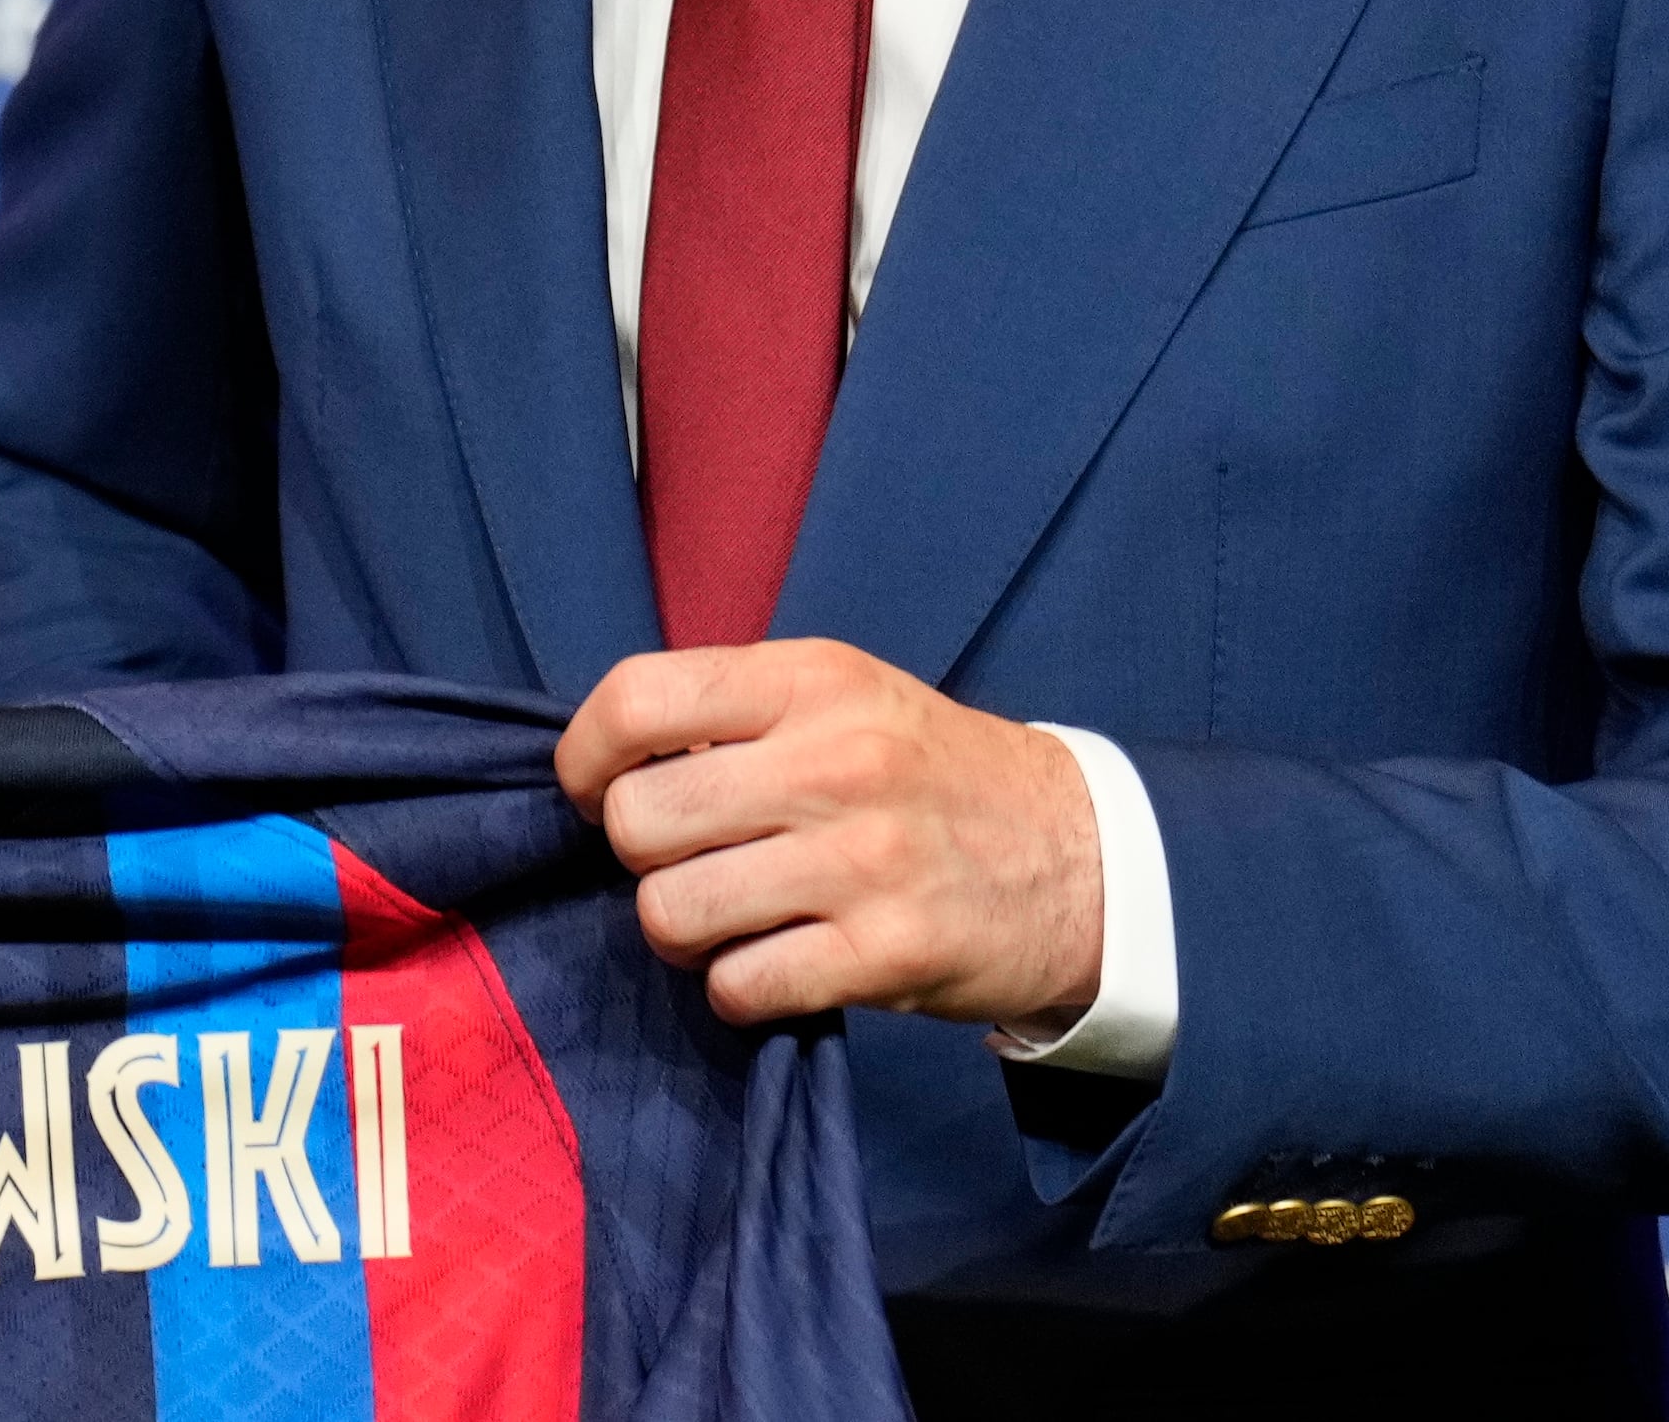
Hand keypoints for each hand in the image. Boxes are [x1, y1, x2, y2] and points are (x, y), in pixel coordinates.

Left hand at [557, 638, 1100, 1031]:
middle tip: (685, 862)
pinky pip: (741, 986)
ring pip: (672, 911)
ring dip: (680, 931)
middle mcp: (836, 762)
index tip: (595, 788)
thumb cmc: (929, 774)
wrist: (1084, 859)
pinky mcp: (889, 954)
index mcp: (812, 680)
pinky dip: (737, 989)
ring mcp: (864, 862)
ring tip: (725, 920)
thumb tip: (609, 761)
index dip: (585, 755)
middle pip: (637, 819)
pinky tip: (774, 965)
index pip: (636, 699)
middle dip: (638, 855)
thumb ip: (735, 713)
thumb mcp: (843, 697)